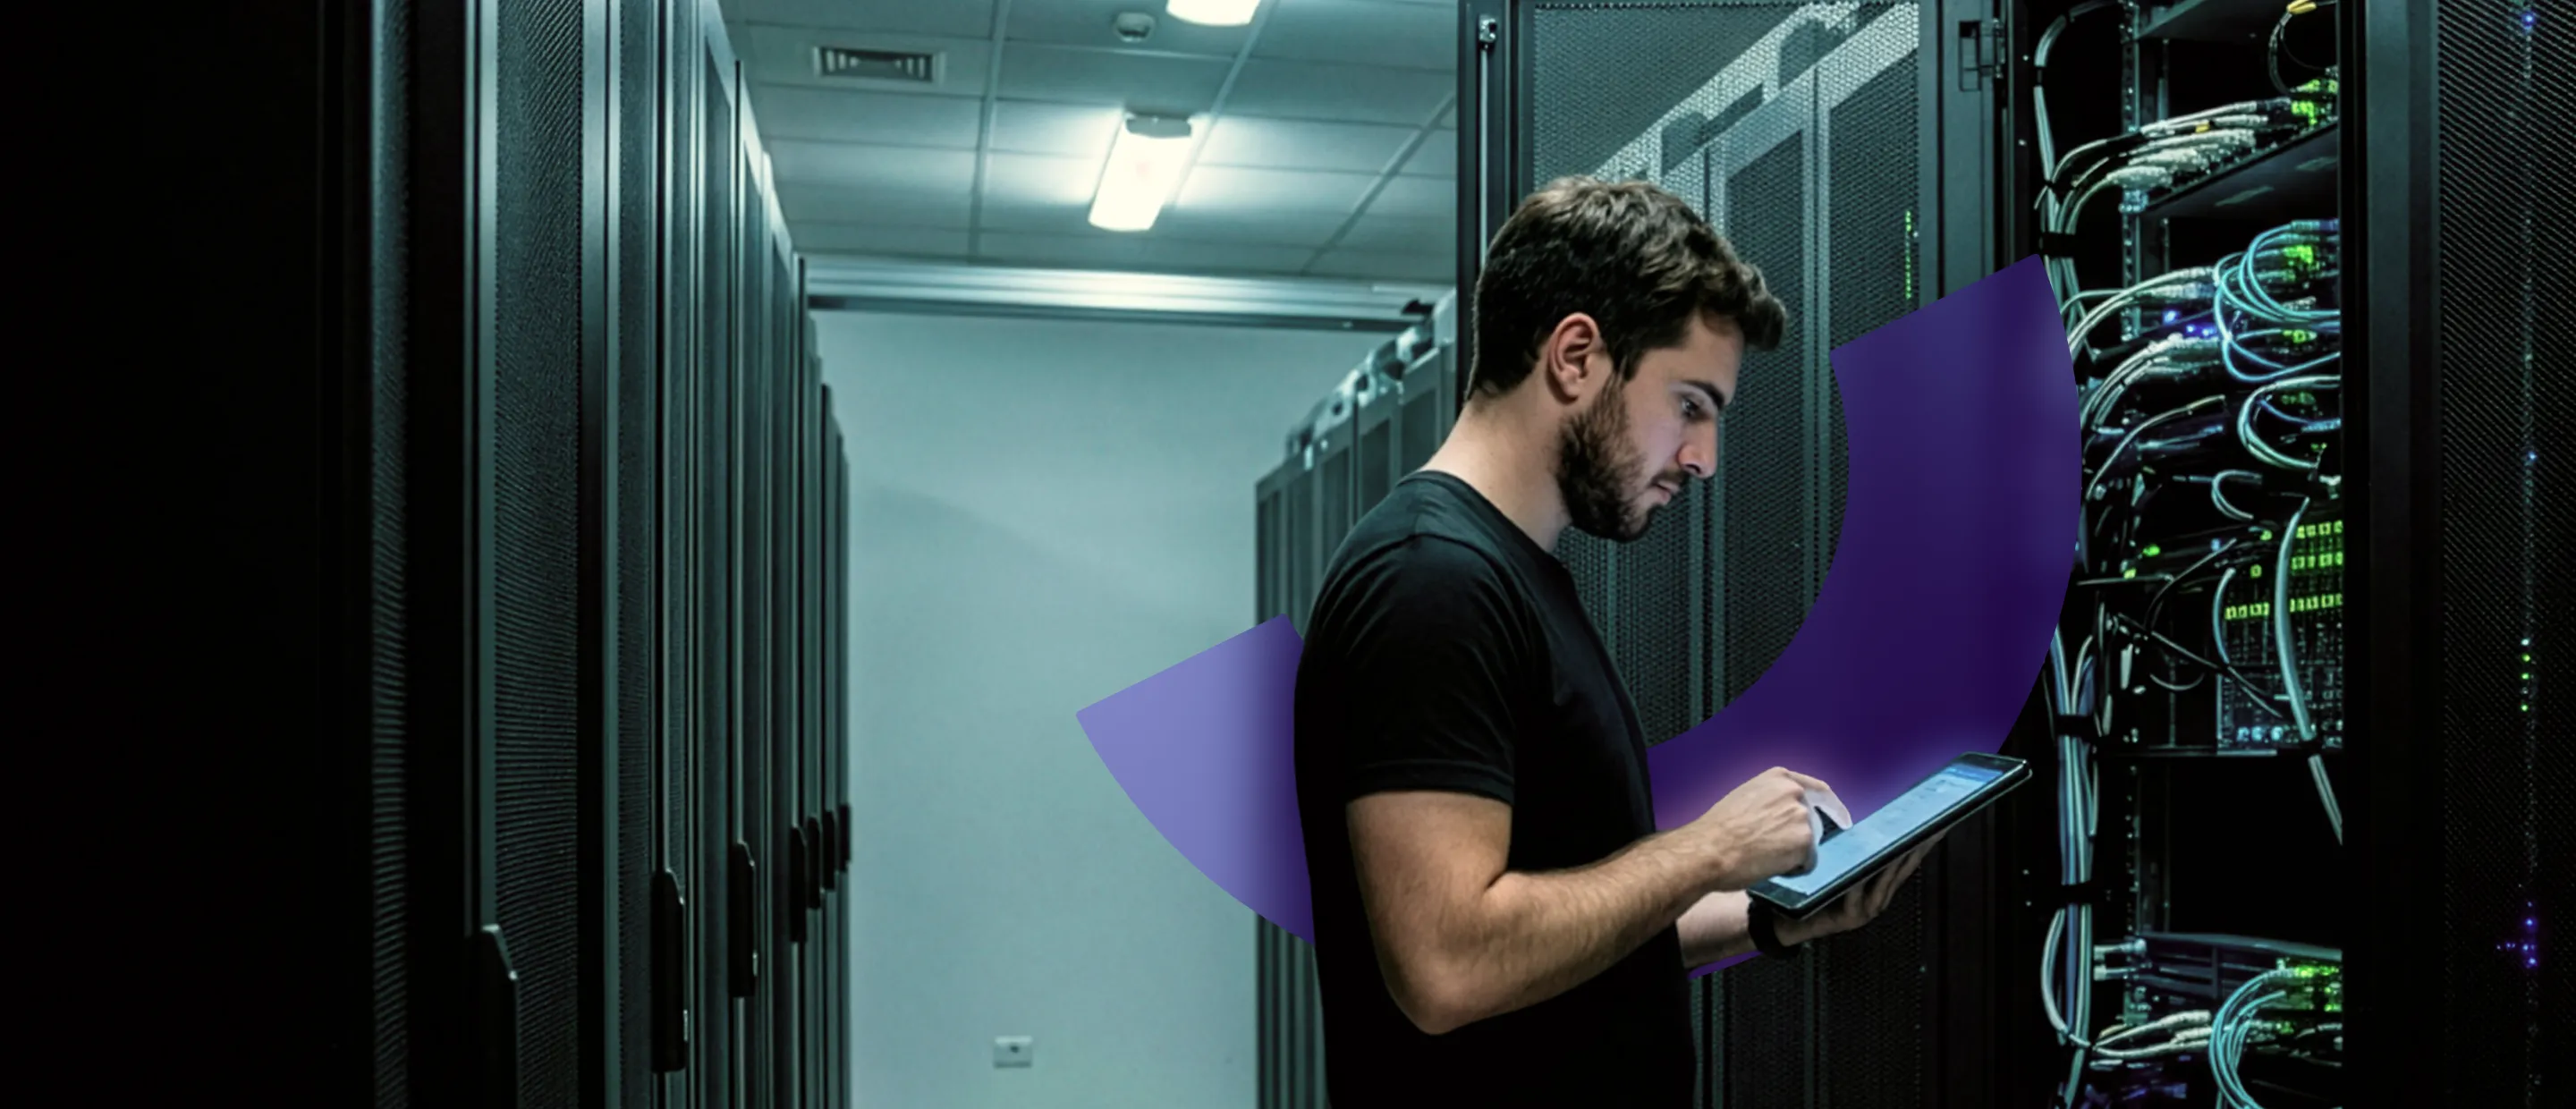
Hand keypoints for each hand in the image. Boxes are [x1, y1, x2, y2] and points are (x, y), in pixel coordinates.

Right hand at [1688, 767, 1844, 889]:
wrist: (1709, 849)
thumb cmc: (1717, 830)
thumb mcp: (1745, 798)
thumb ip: (1771, 801)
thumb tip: (1783, 818)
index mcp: (1780, 778)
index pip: (1819, 790)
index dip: (1833, 807)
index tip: (1843, 820)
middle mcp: (1795, 792)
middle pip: (1814, 821)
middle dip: (1800, 839)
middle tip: (1775, 852)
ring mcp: (1802, 816)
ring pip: (1809, 844)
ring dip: (1792, 854)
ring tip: (1762, 856)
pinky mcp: (1805, 841)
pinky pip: (1807, 863)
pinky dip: (1793, 869)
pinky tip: (1768, 865)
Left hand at [1778, 831, 1944, 945]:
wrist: (1780, 918)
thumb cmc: (1805, 889)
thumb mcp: (1833, 863)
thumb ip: (1850, 849)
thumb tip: (1865, 824)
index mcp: (1874, 883)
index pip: (1902, 858)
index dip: (1920, 842)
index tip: (1936, 824)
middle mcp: (1874, 897)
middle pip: (1901, 869)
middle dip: (1917, 849)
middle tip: (1931, 829)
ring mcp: (1864, 909)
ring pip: (1885, 884)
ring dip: (1895, 865)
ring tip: (1905, 845)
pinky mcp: (1848, 919)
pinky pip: (1859, 899)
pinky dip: (1862, 885)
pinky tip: (1863, 872)